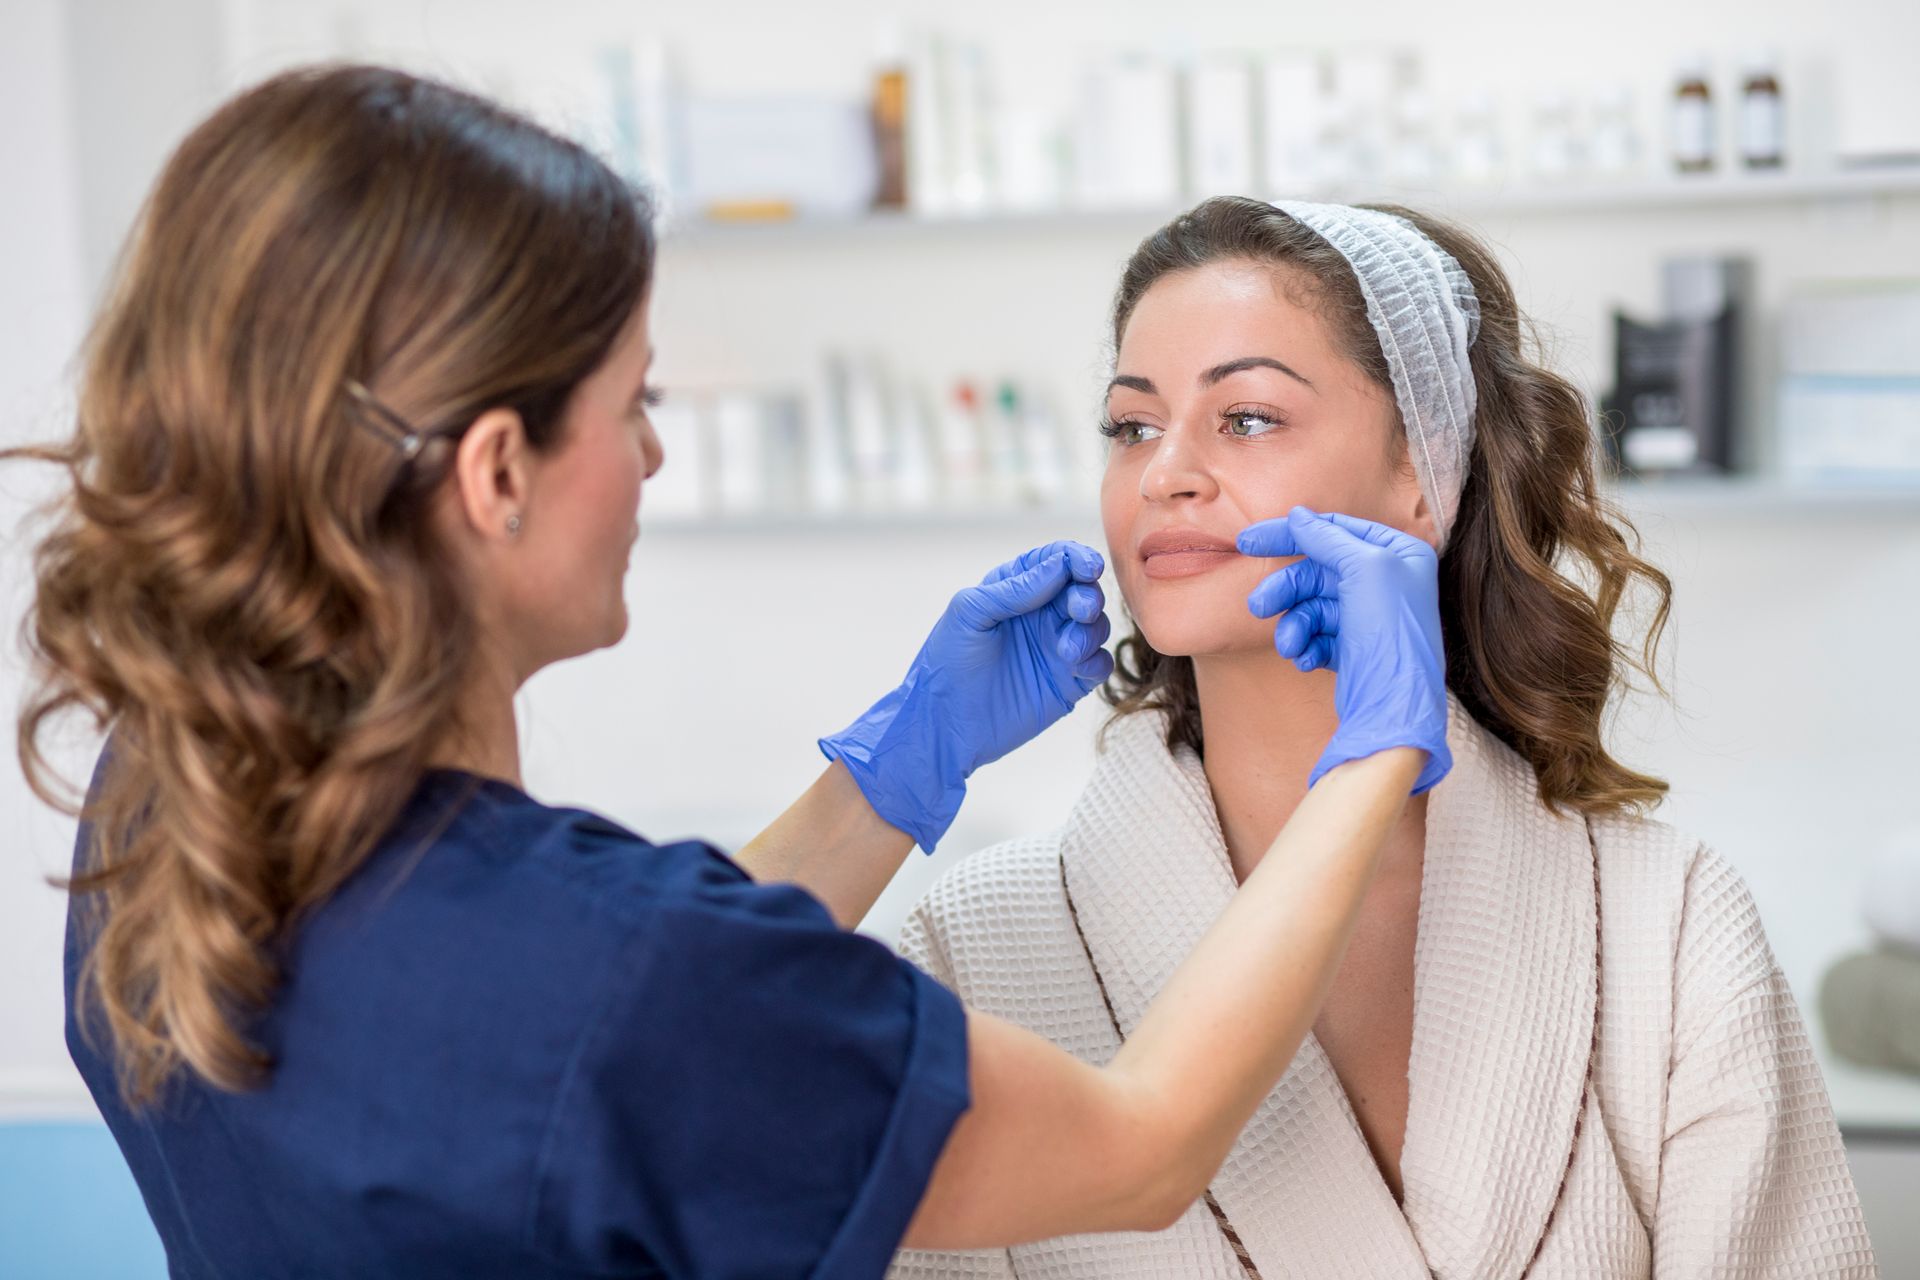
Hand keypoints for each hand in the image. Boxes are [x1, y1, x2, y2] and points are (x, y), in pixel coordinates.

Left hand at [820, 541, 1112, 851]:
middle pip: (1083, 591)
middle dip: (1088, 596)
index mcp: (1016, 590)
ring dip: (1090, 631)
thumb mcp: (970, 612)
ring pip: (1095, 626)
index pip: (1057, 562)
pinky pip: (1099, 664)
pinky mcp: (1068, 683)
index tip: (1088, 568)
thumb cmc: (946, 663)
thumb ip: (1015, 587)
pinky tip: (1076, 667)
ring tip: (1065, 651)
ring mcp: (1056, 649)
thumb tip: (1061, 565)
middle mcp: (1040, 616)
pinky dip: (1097, 660)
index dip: (1077, 559)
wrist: (943, 725)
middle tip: (1078, 610)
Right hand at [1238, 507, 1450, 794]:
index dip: (1289, 534)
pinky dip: (1306, 645)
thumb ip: (1329, 538)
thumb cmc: (1391, 634)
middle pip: (1317, 571)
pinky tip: (1305, 659)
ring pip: (1312, 606)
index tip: (1246, 542)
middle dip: (1286, 590)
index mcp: (1399, 555)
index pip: (1335, 530)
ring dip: (1294, 625)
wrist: (1393, 711)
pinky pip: (1317, 636)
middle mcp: (1387, 582)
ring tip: (1289, 645)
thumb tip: (1299, 515)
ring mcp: (1369, 617)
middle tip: (1257, 606)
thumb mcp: (1365, 569)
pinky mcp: (1354, 650)